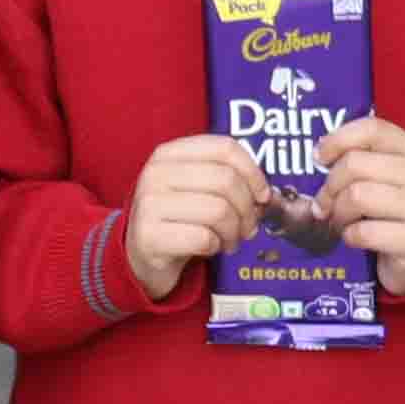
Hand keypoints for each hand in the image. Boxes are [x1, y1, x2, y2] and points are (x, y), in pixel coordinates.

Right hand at [122, 133, 272, 300]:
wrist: (140, 255)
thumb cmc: (178, 218)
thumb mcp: (197, 188)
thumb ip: (227, 179)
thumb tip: (265, 194)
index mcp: (170, 153)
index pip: (225, 148)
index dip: (253, 172)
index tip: (262, 195)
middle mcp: (156, 173)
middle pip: (226, 180)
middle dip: (247, 209)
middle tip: (248, 226)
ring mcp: (149, 204)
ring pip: (219, 211)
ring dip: (234, 232)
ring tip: (230, 240)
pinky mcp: (149, 236)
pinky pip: (203, 238)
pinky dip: (216, 247)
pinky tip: (210, 248)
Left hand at [323, 115, 404, 294]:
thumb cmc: (390, 210)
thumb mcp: (382, 177)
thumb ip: (358, 158)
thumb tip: (319, 153)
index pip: (372, 129)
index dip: (337, 140)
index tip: (319, 158)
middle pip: (354, 164)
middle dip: (329, 186)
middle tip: (324, 203)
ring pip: (356, 196)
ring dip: (338, 213)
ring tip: (340, 221)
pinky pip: (362, 232)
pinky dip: (349, 236)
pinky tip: (355, 238)